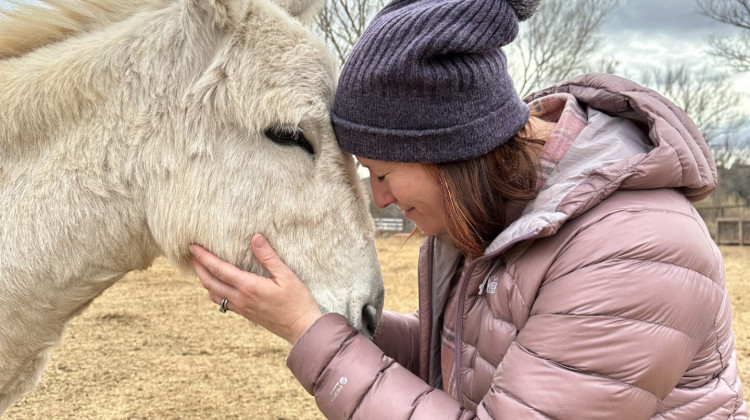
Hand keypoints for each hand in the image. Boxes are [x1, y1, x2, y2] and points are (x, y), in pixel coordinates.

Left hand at [189, 234, 322, 344]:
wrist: (301, 328)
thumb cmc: (297, 301)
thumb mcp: (287, 275)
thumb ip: (269, 257)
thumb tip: (255, 238)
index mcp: (248, 287)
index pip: (219, 269)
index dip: (203, 257)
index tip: (192, 247)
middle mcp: (240, 298)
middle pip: (209, 282)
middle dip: (198, 267)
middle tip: (191, 254)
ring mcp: (241, 308)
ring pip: (213, 294)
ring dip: (204, 280)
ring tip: (201, 268)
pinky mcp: (245, 314)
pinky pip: (222, 302)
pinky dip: (214, 291)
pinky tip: (218, 285)